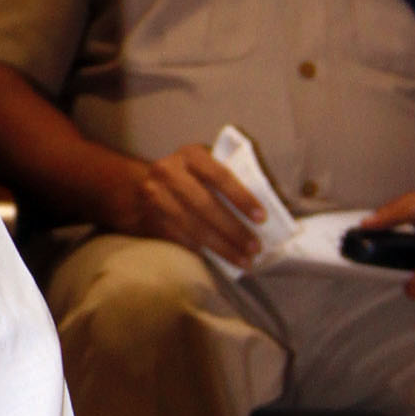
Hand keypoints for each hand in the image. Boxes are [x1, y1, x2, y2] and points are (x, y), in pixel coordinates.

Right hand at [107, 146, 267, 265]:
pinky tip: (220, 260)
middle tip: (255, 248)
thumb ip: (232, 176)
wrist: (140, 186)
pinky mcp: (151, 219)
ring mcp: (156, 196)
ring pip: (193, 226)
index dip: (242, 197)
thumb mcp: (205, 166)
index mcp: (190, 155)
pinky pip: (180, 238)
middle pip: (205, 205)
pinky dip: (202, 251)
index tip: (262, 218)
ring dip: (222, 247)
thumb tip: (274, 202)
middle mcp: (169, 172)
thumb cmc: (189, 177)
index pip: (219, 176)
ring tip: (244, 260)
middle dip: (234, 229)